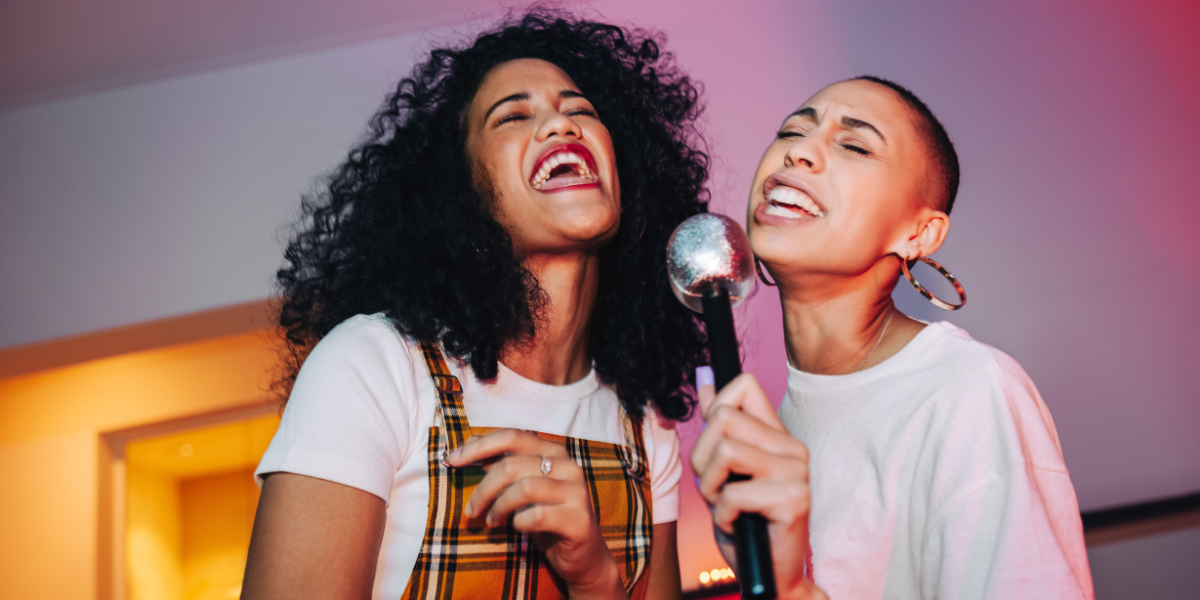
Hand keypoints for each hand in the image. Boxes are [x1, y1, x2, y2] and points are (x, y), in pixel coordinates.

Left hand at [447, 429, 626, 599]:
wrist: (583, 557)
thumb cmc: (547, 520)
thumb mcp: (522, 490)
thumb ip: (502, 466)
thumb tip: (468, 446)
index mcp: (554, 452)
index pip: (513, 436)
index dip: (480, 446)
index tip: (453, 460)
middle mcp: (568, 466)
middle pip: (512, 464)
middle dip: (483, 488)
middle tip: (471, 510)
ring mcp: (576, 492)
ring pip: (523, 488)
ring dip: (499, 507)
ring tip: (492, 521)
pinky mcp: (578, 519)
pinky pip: (537, 515)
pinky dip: (519, 523)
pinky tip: (518, 528)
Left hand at [690, 373, 827, 599]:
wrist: (767, 574)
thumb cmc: (744, 524)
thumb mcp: (721, 471)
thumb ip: (716, 427)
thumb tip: (703, 378)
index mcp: (777, 436)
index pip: (743, 386)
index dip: (713, 411)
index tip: (714, 446)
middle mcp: (792, 448)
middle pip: (723, 418)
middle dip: (702, 458)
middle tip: (717, 488)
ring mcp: (797, 472)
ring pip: (725, 451)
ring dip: (710, 487)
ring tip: (727, 506)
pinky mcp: (794, 500)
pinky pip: (733, 493)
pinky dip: (721, 515)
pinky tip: (737, 524)